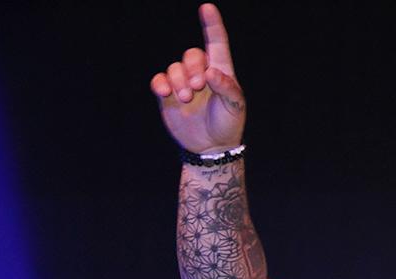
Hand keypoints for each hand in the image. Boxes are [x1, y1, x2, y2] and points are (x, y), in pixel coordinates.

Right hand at [150, 4, 244, 153]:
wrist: (210, 147)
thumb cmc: (228, 124)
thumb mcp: (235, 107)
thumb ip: (227, 88)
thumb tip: (210, 72)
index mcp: (221, 71)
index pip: (216, 43)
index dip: (212, 25)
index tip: (207, 8)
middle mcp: (201, 73)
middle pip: (191, 54)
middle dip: (192, 68)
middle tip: (198, 87)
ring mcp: (183, 83)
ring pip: (174, 68)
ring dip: (178, 81)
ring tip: (185, 98)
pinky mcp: (168, 95)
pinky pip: (159, 80)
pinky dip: (161, 84)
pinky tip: (166, 93)